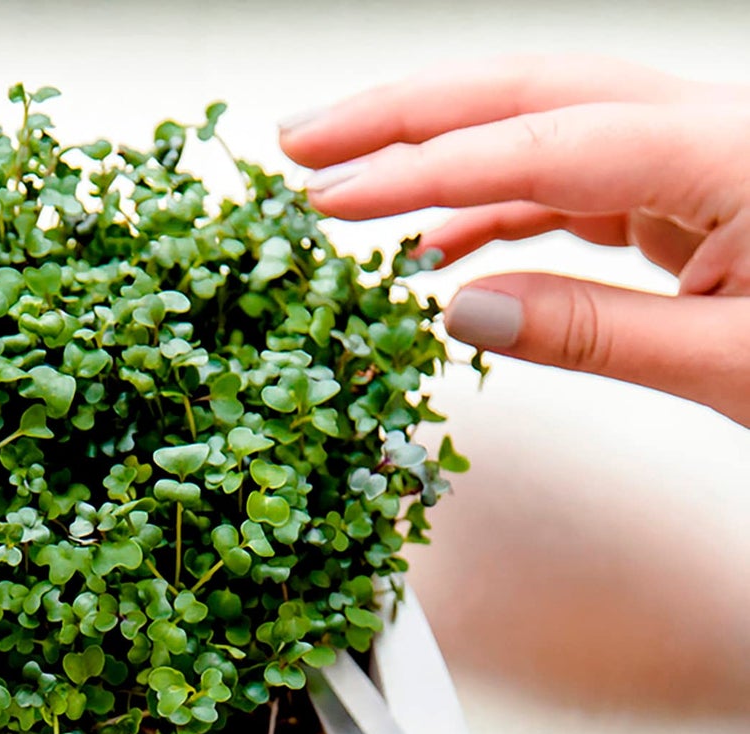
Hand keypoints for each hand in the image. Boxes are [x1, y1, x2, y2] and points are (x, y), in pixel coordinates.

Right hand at [278, 56, 749, 426]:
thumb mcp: (732, 364)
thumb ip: (593, 333)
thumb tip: (465, 307)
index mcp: (736, 155)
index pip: (544, 148)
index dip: (424, 170)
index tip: (334, 196)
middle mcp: (713, 132)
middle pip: (532, 92)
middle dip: (407, 114)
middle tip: (305, 143)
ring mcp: (699, 155)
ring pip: (542, 128)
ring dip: (437, 157)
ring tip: (346, 194)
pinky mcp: (691, 189)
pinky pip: (572, 182)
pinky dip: (494, 208)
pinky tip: (436, 243)